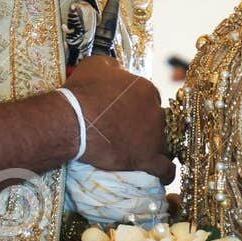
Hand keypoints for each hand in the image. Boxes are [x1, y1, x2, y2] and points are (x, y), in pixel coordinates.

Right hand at [65, 56, 172, 181]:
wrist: (71, 120)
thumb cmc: (81, 92)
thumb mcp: (96, 66)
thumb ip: (113, 67)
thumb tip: (117, 69)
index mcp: (146, 89)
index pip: (152, 97)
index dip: (142, 105)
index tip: (132, 112)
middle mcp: (155, 112)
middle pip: (164, 120)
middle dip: (154, 126)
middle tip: (139, 132)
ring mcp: (153, 137)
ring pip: (170, 143)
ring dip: (165, 148)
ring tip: (155, 152)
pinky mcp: (146, 158)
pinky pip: (166, 169)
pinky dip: (167, 172)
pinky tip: (164, 175)